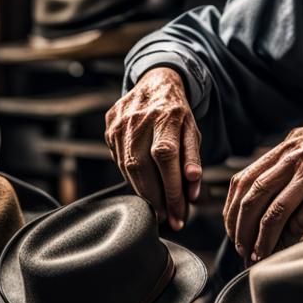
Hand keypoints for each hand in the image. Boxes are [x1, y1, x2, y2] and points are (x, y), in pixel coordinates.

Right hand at [105, 66, 201, 229]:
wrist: (156, 84)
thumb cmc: (177, 114)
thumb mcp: (192, 132)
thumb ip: (193, 160)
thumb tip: (193, 190)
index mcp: (166, 117)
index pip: (167, 158)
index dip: (171, 188)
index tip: (179, 212)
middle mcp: (140, 118)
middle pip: (142, 166)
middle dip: (156, 198)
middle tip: (168, 218)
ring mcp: (121, 122)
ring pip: (127, 167)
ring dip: (143, 192)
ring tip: (158, 208)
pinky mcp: (110, 127)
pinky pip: (119, 160)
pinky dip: (131, 178)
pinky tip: (144, 185)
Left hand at [223, 115, 302, 263]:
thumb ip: (295, 168)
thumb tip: (273, 200)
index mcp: (288, 144)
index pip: (244, 178)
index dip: (231, 208)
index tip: (231, 231)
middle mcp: (296, 152)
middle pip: (252, 194)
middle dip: (240, 227)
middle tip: (240, 250)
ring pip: (273, 207)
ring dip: (261, 236)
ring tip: (257, 256)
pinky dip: (289, 235)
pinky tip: (285, 249)